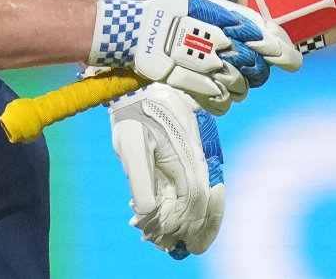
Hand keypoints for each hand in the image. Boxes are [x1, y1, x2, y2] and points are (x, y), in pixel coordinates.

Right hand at [89, 0, 301, 114]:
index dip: (283, 51)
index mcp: (225, 19)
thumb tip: (276, 37)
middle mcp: (218, 42)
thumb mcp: (210, 8)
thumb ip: (241, 21)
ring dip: (239, 87)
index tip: (292, 61)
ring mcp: (202, 64)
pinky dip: (222, 101)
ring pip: (240, 88)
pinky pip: (219, 103)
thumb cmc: (179, 16)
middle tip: (250, 69)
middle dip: (257, 71)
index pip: (266, 37)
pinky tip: (215, 92)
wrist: (138, 30)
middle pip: (256, 68)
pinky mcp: (187, 83)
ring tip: (223, 77)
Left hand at [109, 81, 225, 257]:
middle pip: (205, 201)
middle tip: (183, 247)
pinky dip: (192, 205)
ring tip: (182, 239)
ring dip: (196, 219)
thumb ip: (140, 178)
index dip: (184, 221)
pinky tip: (177, 215)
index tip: (169, 238)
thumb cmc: (133, 116)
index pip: (193, 198)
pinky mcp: (192, 157)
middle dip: (196, 227)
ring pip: (205, 195)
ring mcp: (196, 158)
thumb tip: (148, 211)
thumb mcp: (130, 146)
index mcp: (184, 156)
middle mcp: (196, 159)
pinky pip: (198, 185)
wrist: (141, 89)